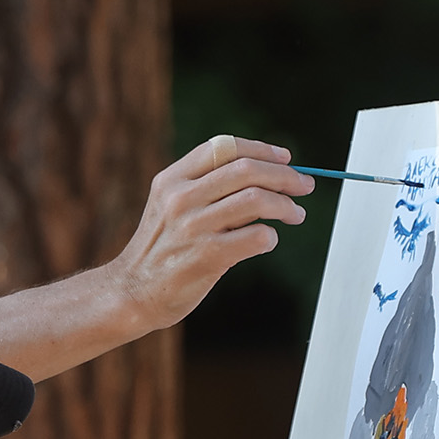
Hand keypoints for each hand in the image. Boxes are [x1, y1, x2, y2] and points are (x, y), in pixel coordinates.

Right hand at [106, 134, 310, 332]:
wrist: (132, 292)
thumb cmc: (162, 248)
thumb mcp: (169, 206)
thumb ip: (206, 187)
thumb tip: (266, 174)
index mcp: (171, 179)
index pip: (224, 147)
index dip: (261, 149)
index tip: (286, 158)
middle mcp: (180, 198)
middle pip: (247, 170)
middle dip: (286, 176)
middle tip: (305, 185)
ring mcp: (193, 227)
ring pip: (257, 200)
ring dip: (287, 206)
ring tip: (296, 214)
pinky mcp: (207, 256)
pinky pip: (257, 236)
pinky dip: (271, 236)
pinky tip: (267, 241)